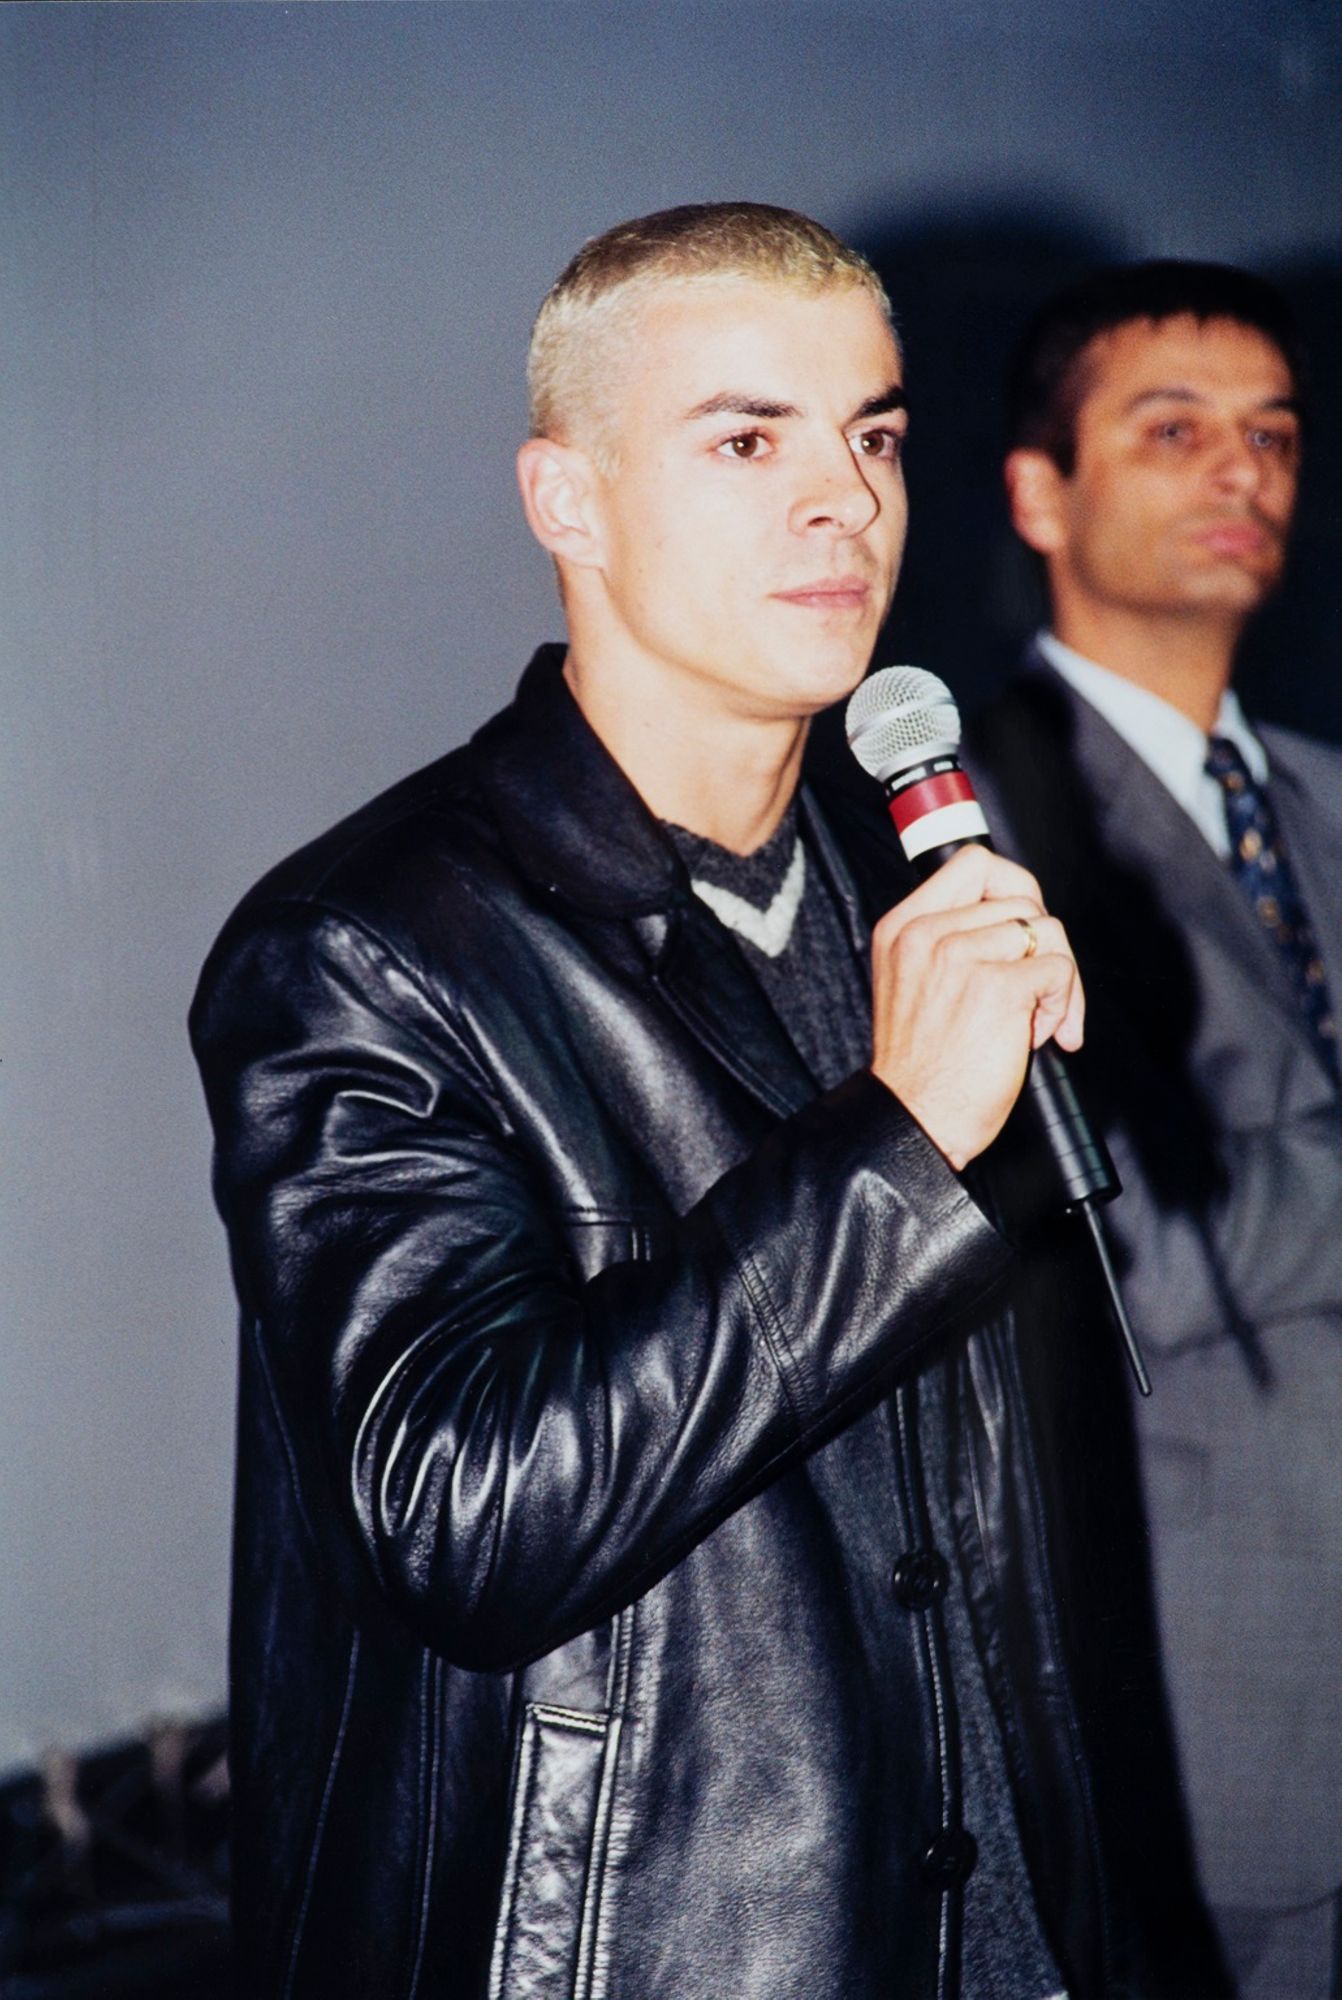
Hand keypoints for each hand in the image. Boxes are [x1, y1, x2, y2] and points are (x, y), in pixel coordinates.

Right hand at [869, 846, 1083, 1169]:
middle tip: (1036, 991)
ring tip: (1034, 1021)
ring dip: (1056, 981)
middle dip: (1044, 945)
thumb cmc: (920, 1065)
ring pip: (1048, 931)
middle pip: (1023, 899)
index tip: (1026, 922)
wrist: (913, 1119)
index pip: (974, 863)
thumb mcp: (909, 982)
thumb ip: (947, 941)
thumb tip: (1016, 916)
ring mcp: (960, 956)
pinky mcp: (997, 987)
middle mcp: (927, 933)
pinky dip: (1063, 1006)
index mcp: (903, 926)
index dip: (1015, 886)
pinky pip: (1058, 969)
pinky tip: (1038, 1037)